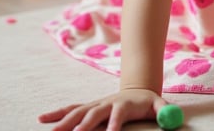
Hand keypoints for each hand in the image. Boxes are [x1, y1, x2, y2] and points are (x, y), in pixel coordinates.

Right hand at [38, 88, 167, 130]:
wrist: (136, 89)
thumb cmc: (147, 102)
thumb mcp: (159, 105)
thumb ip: (165, 111)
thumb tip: (170, 119)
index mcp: (124, 104)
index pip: (118, 114)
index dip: (114, 123)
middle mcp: (106, 102)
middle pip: (93, 113)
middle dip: (83, 124)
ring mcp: (95, 104)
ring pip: (78, 111)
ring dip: (65, 121)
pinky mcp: (88, 107)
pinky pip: (71, 109)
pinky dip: (57, 113)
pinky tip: (43, 119)